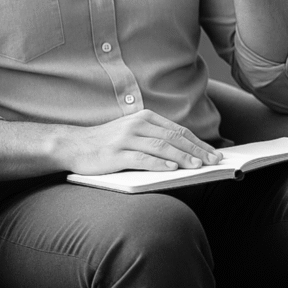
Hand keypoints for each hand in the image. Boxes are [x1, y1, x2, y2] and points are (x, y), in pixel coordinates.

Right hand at [57, 110, 221, 175]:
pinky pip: (141, 158)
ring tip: (198, 165)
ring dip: (182, 156)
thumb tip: (188, 152)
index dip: (199, 143)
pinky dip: (158, 163)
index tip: (215, 154)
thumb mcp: (134, 133)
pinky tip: (172, 168)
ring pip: (161, 147)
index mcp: (145, 118)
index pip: (179, 131)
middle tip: (214, 161)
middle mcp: (137, 125)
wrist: (72, 145)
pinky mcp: (115, 154)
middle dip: (197, 150)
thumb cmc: (108, 142)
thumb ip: (157, 138)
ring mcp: (126, 139)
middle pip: (174, 137)